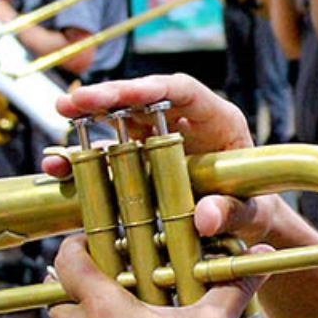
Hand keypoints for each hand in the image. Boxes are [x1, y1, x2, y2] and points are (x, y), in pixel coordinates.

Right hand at [43, 74, 287, 245]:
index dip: (153, 87)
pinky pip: (110, 153)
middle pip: (145, 98)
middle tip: (75, 101)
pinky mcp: (143, 159)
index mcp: (219, 120)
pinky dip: (84, 158)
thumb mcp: (252, 215)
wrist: (247, 229)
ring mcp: (162, 138)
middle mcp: (187, 122)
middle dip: (109, 96)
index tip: (124, 92)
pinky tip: (59, 165)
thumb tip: (205, 218)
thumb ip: (233, 213)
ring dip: (89, 118)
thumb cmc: (257, 212)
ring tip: (60, 117)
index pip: (185, 90)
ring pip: (122, 118)